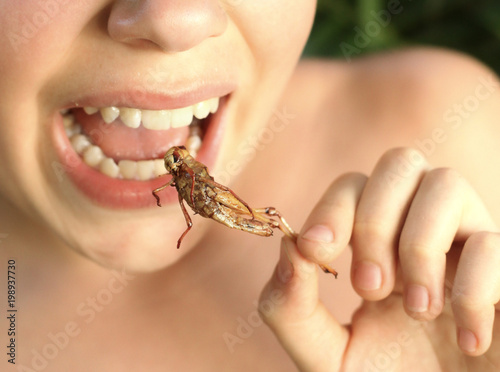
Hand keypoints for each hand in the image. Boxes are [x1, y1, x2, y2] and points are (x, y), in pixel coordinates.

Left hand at [259, 148, 499, 370]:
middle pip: (399, 162)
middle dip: (374, 220)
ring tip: (418, 311)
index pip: (353, 184)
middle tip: (369, 288)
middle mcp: (422, 229)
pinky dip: (470, 290)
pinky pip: (493, 243)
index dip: (332, 208)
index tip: (316, 252)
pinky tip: (466, 340)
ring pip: (446, 181)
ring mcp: (467, 244)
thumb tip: (289, 245)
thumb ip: (291, 307)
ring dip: (419, 245)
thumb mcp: (325, 353)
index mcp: (378, 242)